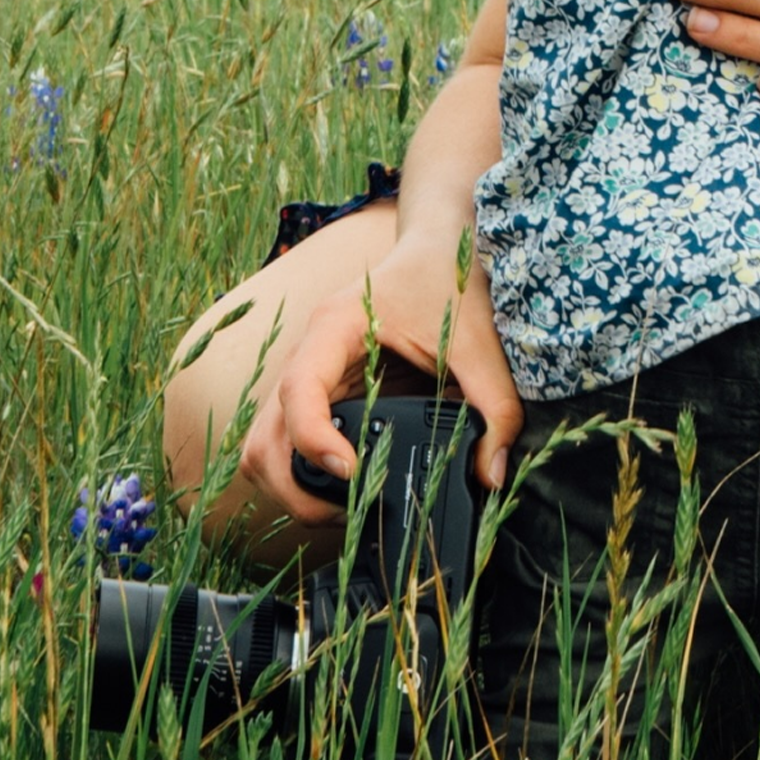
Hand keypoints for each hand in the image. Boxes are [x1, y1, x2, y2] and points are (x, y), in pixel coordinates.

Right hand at [237, 231, 526, 523]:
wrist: (439, 249)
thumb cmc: (449, 283)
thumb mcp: (479, 344)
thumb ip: (494, 408)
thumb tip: (490, 475)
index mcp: (335, 327)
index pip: (298, 391)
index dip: (314, 440)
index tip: (352, 470)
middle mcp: (309, 352)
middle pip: (266, 434)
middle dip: (294, 486)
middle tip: (348, 511)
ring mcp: (308, 376)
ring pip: (265, 445)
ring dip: (290, 487)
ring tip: (344, 509)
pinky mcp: (319, 393)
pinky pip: (286, 441)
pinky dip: (300, 475)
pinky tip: (342, 491)